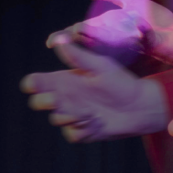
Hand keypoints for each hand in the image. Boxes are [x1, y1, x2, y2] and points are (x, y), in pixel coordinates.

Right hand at [21, 36, 168, 141]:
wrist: (141, 106)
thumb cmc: (122, 82)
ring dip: (72, 115)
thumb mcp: (101, 66)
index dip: (32, 84)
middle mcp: (65, 98)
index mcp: (65, 81)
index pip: (36, 83)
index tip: (36, 84)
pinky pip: (71, 134)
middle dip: (44, 101)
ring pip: (56, 119)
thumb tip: (59, 39)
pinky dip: (84, 129)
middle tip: (57, 99)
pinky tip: (98, 122)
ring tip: (93, 112)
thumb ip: (78, 56)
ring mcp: (72, 115)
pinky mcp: (81, 131)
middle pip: (38, 102)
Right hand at [49, 0, 172, 65]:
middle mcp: (117, 42)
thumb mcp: (132, 4)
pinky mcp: (155, 43)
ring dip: (103, 38)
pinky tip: (140, 26)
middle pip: (93, 42)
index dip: (64, 39)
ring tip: (88, 30)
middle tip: (73, 32)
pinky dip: (145, 32)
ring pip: (114, 44)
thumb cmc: (152, 21)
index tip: (52, 42)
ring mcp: (136, 44)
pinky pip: (149, 38)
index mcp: (107, 32)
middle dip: (81, 38)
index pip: (80, 37)